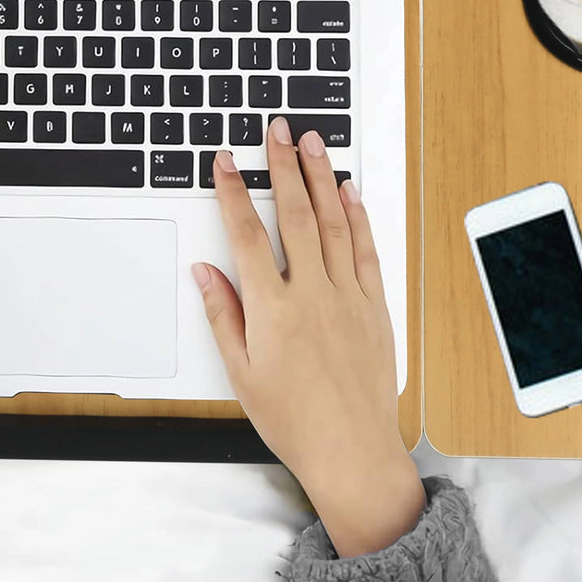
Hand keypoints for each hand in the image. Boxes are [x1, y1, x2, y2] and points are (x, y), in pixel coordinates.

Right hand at [192, 117, 424, 556]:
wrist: (351, 451)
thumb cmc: (293, 420)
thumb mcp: (241, 372)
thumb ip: (224, 315)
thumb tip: (207, 273)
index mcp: (272, 309)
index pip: (247, 235)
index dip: (234, 192)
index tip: (226, 161)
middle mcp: (312, 294)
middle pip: (295, 214)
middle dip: (284, 166)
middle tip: (278, 130)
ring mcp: (348, 297)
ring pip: (335, 223)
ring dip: (323, 178)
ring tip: (314, 143)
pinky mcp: (375, 307)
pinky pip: (367, 251)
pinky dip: (359, 217)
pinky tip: (351, 193)